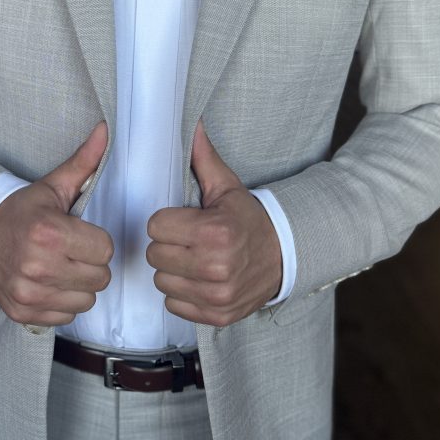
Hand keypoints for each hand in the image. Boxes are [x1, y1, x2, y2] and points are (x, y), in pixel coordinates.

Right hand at [0, 122, 113, 325]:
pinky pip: (67, 316)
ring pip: (87, 300)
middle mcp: (37, 266)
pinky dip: (63, 302)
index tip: (79, 234)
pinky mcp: (22, 312)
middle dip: (91, 263)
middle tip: (71, 251)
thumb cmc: (22, 210)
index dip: (96, 241)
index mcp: (49, 233)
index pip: (105, 250)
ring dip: (79, 285)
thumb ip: (84, 162)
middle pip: (100, 277)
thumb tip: (106, 130)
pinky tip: (49, 283)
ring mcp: (28, 293)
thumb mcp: (52, 186)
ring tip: (61, 267)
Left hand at [146, 121, 282, 326]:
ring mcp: (217, 295)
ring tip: (192, 260)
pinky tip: (198, 280)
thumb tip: (190, 124)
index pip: (155, 227)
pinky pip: (174, 306)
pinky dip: (182, 294)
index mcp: (215, 232)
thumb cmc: (248, 219)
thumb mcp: (227, 188)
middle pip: (155, 255)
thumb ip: (203, 158)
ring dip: (172, 272)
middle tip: (186, 241)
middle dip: (167, 246)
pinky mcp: (217, 316)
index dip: (165, 222)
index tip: (180, 221)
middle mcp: (215, 266)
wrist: (284, 256)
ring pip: (161, 282)